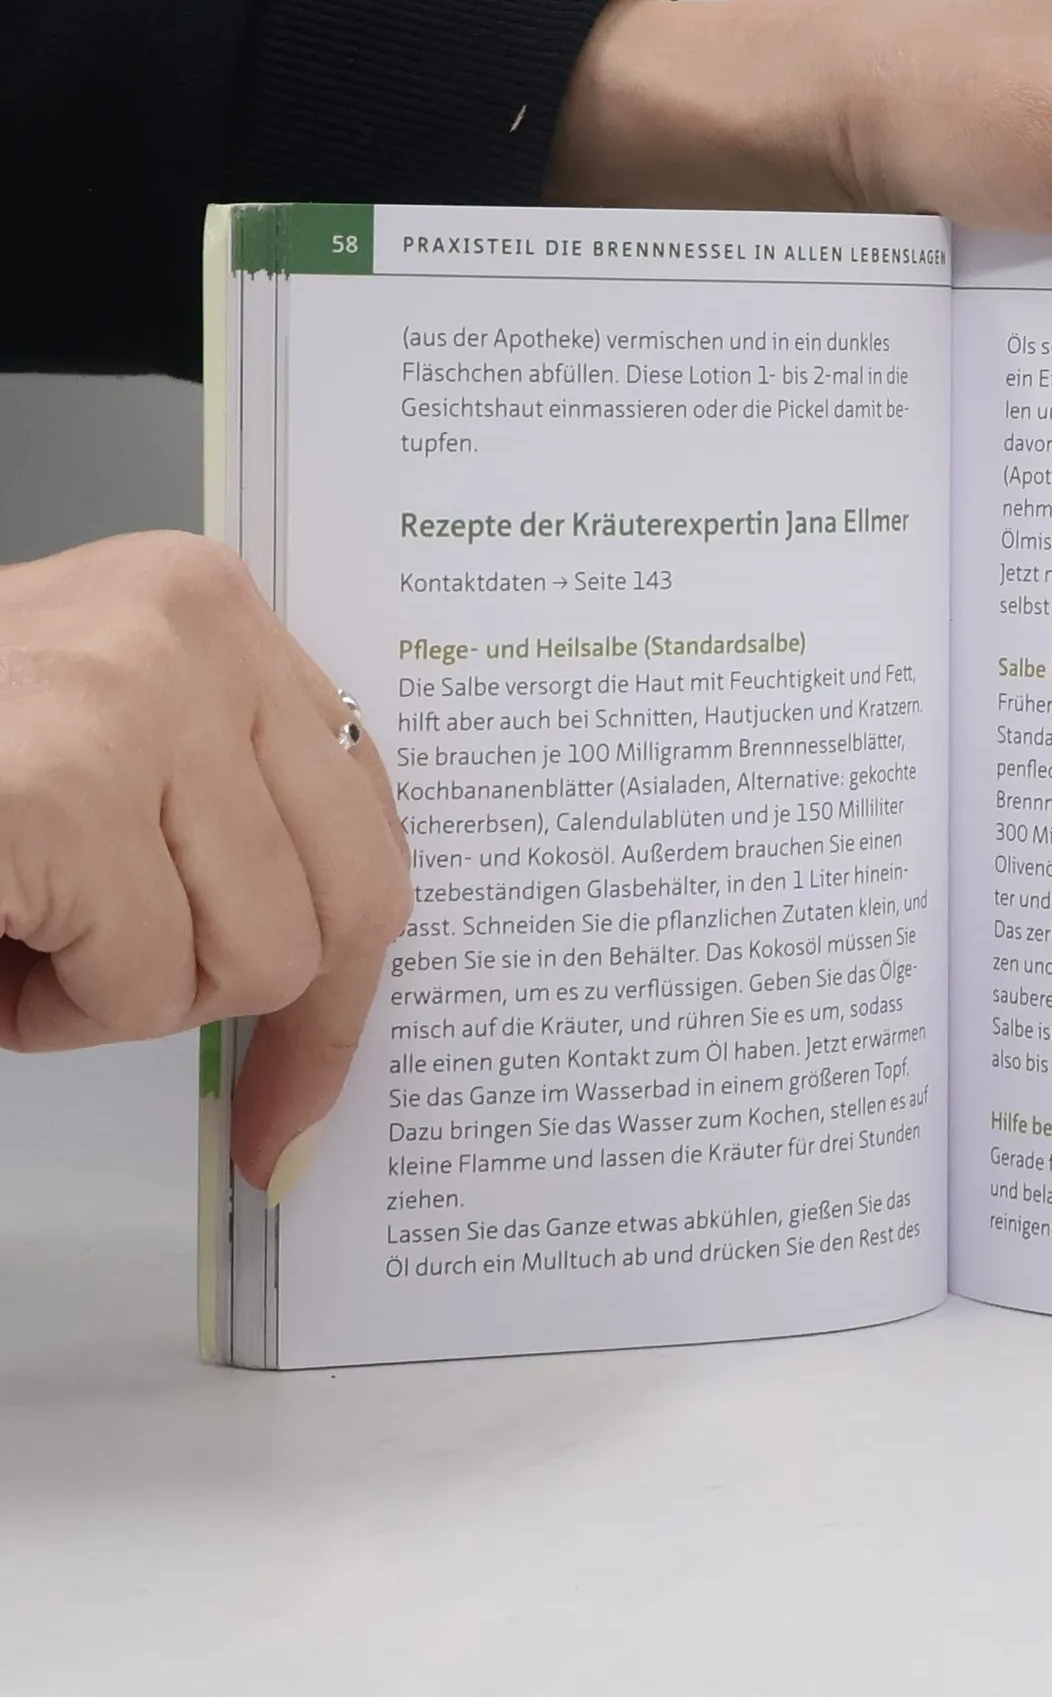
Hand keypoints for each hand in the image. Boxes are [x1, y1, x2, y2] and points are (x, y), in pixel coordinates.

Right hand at [0, 534, 412, 1198]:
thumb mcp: (117, 757)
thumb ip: (232, 824)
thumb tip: (328, 1015)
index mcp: (213, 610)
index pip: (369, 822)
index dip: (350, 971)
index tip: (308, 1086)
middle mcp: (195, 628)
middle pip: (349, 903)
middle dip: (233, 987)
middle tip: (111, 967)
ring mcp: (134, 697)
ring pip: (260, 959)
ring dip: (129, 995)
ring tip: (28, 926)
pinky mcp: (63, 789)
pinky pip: (146, 982)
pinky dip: (61, 1011)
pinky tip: (0, 940)